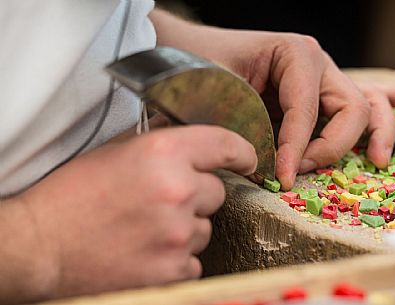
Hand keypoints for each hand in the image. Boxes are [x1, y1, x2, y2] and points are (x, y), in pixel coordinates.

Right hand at [10, 125, 256, 300]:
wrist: (40, 245)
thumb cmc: (73, 195)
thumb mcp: (116, 152)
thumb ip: (160, 142)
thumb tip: (192, 139)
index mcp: (163, 153)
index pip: (226, 144)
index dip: (242, 152)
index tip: (246, 160)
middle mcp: (177, 190)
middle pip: (217, 192)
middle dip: (197, 196)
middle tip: (163, 202)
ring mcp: (177, 234)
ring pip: (205, 228)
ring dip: (185, 228)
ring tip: (147, 229)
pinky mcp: (173, 271)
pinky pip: (194, 260)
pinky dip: (176, 258)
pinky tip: (146, 252)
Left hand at [151, 10, 394, 188]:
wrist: (190, 51)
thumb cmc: (202, 66)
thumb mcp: (220, 93)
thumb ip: (245, 124)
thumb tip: (268, 165)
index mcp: (295, 55)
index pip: (307, 110)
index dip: (297, 147)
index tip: (283, 178)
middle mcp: (316, 64)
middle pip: (351, 108)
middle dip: (331, 145)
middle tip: (304, 169)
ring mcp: (322, 78)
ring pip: (364, 105)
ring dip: (376, 132)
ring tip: (376, 158)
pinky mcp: (318, 92)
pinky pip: (360, 98)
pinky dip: (387, 105)